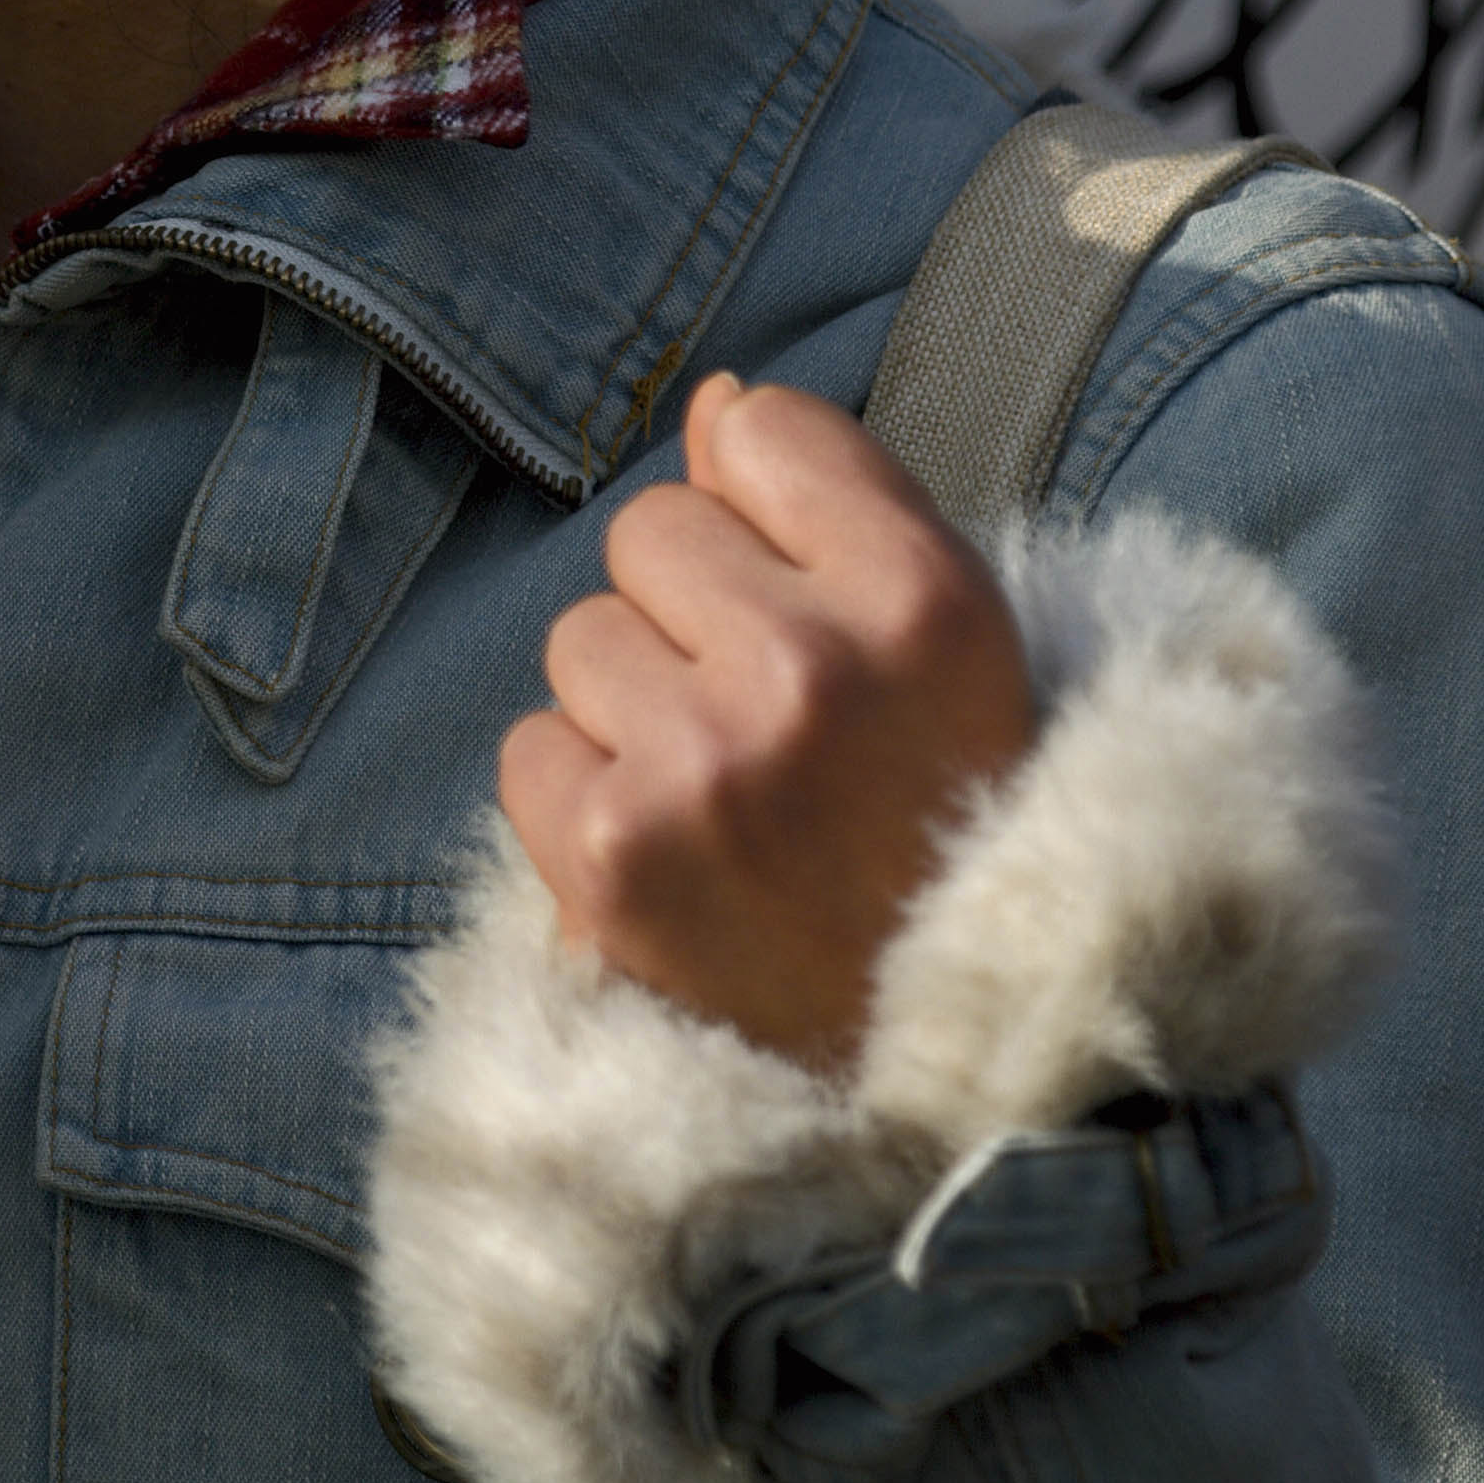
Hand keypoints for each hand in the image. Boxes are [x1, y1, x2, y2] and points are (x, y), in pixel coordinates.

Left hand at [500, 376, 1039, 1074]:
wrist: (950, 1080)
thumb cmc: (952, 835)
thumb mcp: (952, 659)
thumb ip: (835, 509)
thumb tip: (715, 402)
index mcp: (925, 599)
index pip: (763, 430)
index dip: (769, 512)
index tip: (809, 601)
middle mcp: (813, 670)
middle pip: (651, 529)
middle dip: (692, 612)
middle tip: (772, 730)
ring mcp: (704, 763)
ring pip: (582, 637)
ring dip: (633, 707)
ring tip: (728, 801)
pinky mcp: (609, 853)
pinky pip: (531, 747)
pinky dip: (580, 798)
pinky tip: (671, 854)